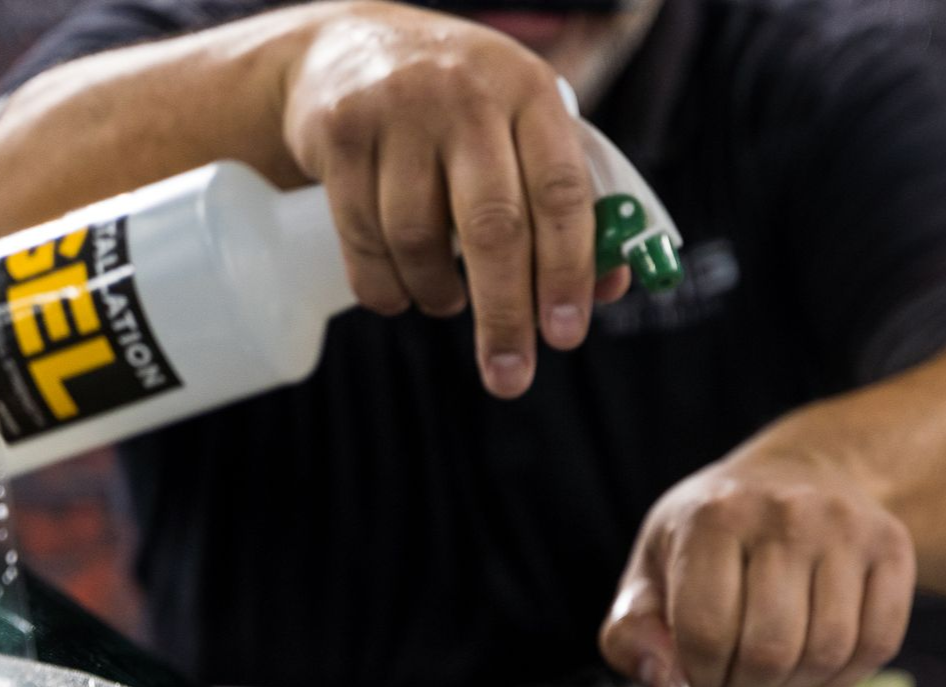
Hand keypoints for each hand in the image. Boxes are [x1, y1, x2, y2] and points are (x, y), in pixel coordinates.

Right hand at [282, 1, 624, 396]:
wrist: (350, 50)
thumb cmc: (459, 113)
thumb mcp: (522, 134)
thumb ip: (565, 207)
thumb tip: (604, 290)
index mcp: (529, 94)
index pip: (560, 192)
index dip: (568, 271)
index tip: (565, 336)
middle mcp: (466, 95)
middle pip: (492, 227)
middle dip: (504, 316)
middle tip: (509, 377)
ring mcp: (397, 110)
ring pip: (418, 241)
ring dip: (437, 296)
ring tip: (446, 302)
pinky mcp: (341, 134)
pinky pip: (362, 240)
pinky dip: (385, 287)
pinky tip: (400, 289)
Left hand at [600, 453, 916, 686]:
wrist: (792, 474)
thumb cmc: (707, 536)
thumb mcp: (650, 571)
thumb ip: (631, 632)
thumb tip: (667, 682)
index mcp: (712, 518)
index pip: (705, 633)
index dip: (699, 675)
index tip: (698, 670)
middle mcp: (784, 513)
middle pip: (769, 650)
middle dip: (746, 685)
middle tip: (735, 674)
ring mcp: (845, 526)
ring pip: (827, 652)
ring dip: (795, 683)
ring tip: (773, 663)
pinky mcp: (892, 545)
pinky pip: (877, 644)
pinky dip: (844, 673)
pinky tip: (815, 656)